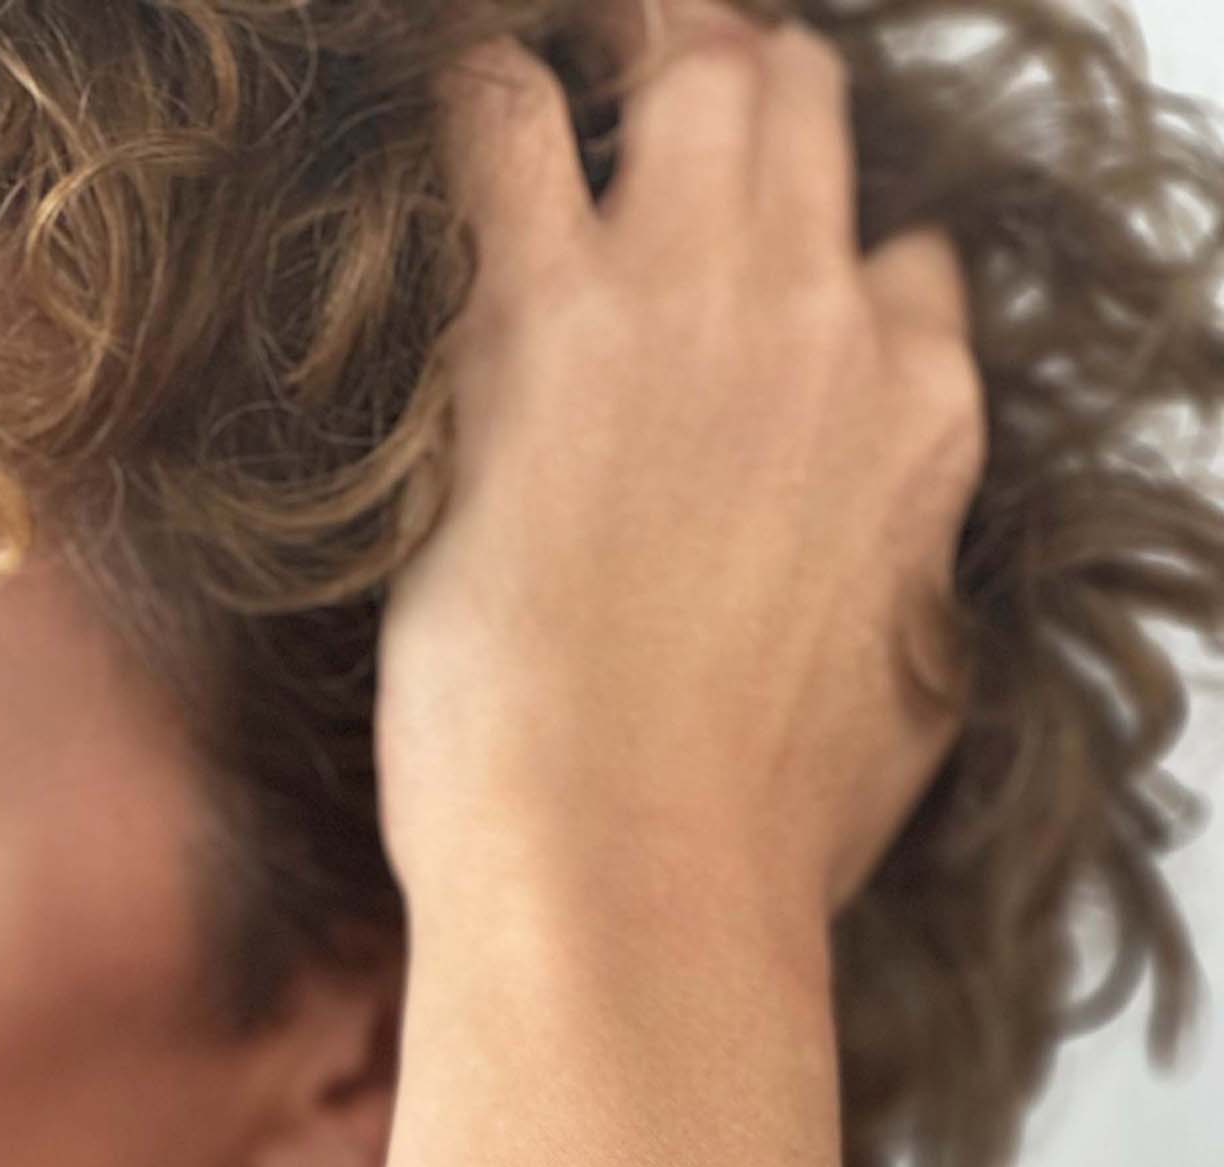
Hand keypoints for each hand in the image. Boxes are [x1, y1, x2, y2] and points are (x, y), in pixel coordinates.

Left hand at [374, 2, 986, 954]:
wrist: (628, 880)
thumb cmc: (750, 845)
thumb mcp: (899, 714)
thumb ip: (900, 595)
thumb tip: (885, 584)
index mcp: (920, 429)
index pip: (902, 277)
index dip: (824, 281)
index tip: (755, 320)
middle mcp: (826, 331)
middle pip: (804, 125)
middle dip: (737, 109)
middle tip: (655, 139)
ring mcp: (687, 308)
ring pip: (699, 73)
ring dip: (633, 62)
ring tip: (565, 94)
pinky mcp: (534, 328)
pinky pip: (503, 119)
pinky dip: (477, 101)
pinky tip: (449, 129)